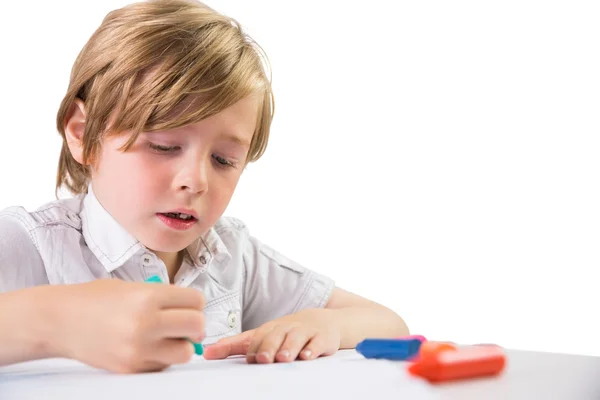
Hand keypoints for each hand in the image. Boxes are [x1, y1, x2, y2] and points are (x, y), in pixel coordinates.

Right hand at [46, 279, 204, 372]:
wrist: (59, 320)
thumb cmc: (94, 299)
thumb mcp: (132, 287)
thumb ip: (162, 296)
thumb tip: (192, 308)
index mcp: (148, 296)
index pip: (196, 300)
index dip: (196, 302)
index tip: (189, 304)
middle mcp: (145, 322)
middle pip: (197, 326)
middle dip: (195, 324)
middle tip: (185, 322)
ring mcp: (138, 348)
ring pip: (186, 352)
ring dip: (182, 345)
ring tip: (168, 337)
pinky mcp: (130, 367)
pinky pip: (163, 366)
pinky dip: (163, 357)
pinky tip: (149, 346)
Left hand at [203, 309, 340, 362]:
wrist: (321, 321)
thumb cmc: (285, 333)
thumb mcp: (261, 336)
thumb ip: (235, 345)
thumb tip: (206, 352)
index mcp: (269, 329)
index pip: (255, 336)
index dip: (247, 347)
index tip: (241, 358)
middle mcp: (286, 328)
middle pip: (275, 336)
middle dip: (268, 347)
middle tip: (262, 359)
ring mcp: (305, 332)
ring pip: (296, 338)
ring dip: (289, 348)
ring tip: (283, 358)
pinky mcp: (322, 338)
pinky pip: (318, 342)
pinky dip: (312, 349)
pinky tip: (307, 356)